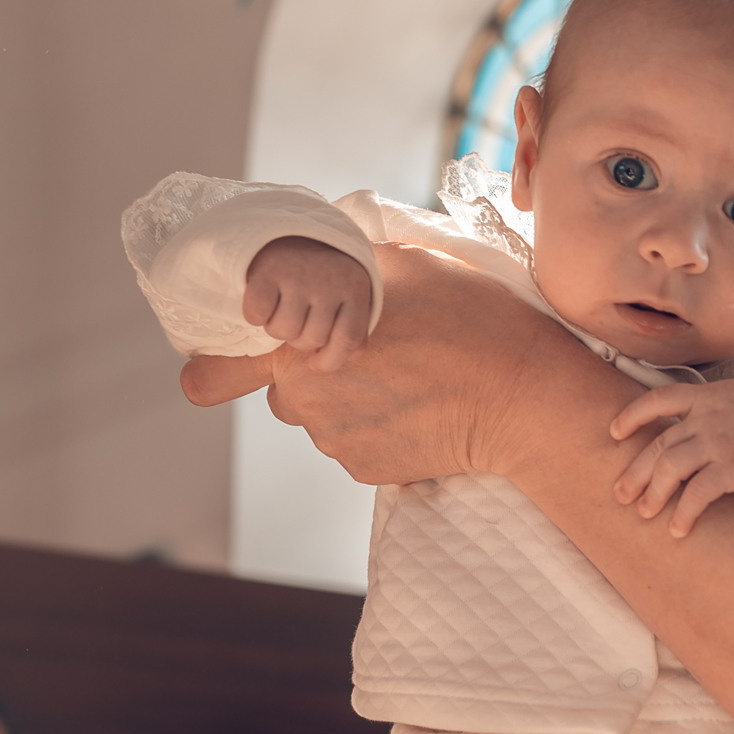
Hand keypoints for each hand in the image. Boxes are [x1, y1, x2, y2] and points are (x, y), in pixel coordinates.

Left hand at [182, 244, 611, 483]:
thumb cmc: (471, 322)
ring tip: (405, 371)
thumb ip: (342, 267)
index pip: (208, 375)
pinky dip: (377, 421)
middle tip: (371, 346)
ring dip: (346, 394)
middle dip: (308, 367)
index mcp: (297, 351)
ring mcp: (339, 443)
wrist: (525, 398)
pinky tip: (418, 400)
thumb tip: (319, 265)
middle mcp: (307, 405)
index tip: (240, 350)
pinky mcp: (369, 470)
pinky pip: (354, 439)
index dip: (215, 363)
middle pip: (279, 386)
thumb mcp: (403, 264)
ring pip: (320, 414)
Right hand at [242, 236, 371, 370]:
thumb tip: (352, 356)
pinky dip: (254, 316)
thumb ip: (355, 329)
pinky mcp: (267, 272)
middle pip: (311, 339)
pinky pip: (256, 315)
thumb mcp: (349, 297)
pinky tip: (264, 302)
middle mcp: (329, 281)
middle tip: (298, 320)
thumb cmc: (324, 278)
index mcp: (356, 289)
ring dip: (276, 328)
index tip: (316, 362)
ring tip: (282, 309)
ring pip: (282, 331)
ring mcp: (298, 275)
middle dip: (300, 340)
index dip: (331, 360)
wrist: (293, 233)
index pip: (348, 339)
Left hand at [609, 380, 733, 535]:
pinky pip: (698, 492)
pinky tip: (679, 528)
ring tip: (645, 514)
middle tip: (620, 496)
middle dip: (635, 472)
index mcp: (707, 397)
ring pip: (670, 468)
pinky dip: (683, 512)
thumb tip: (695, 421)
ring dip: (653, 494)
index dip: (632, 416)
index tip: (615, 432)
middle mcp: (707, 417)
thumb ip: (715, 406)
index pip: (658, 399)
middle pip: (658, 445)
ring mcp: (718, 441)